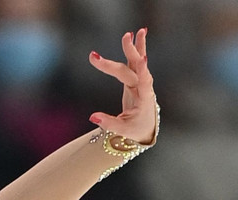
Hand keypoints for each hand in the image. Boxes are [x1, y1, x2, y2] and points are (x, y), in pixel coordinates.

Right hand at [87, 29, 156, 143]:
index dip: (143, 71)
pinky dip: (138, 47)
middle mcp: (144, 88)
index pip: (144, 84)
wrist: (145, 128)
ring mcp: (140, 81)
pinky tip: (140, 33)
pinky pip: (136, 60)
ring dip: (136, 46)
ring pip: (137, 61)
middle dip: (129, 52)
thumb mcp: (122, 130)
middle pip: (134, 68)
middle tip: (126, 36)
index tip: (143, 59)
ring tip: (137, 31)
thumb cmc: (135, 130)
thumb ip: (108, 123)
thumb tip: (92, 118)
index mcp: (144, 101)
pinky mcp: (135, 78)